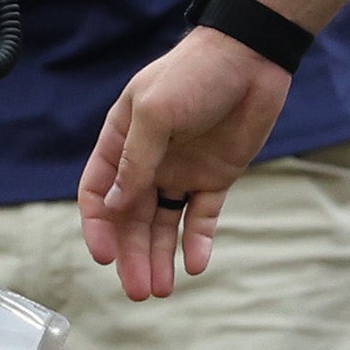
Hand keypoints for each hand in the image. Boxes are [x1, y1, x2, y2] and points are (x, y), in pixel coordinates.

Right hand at [77, 27, 294, 299]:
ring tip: (161, 290)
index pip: (99, 191)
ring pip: (164, 224)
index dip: (99, 225)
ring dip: (160, 257)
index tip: (105, 256)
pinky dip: (197, 242)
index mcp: (123, 139)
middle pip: (132, 218)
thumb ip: (135, 160)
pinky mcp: (215, 178)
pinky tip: (196, 264)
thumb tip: (114, 206)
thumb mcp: (155, 112)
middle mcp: (149, 160)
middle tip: (139, 290)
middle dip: (132, 255)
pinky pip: (202, 218)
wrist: (250, 59)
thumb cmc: (194, 74)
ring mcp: (182, 170)